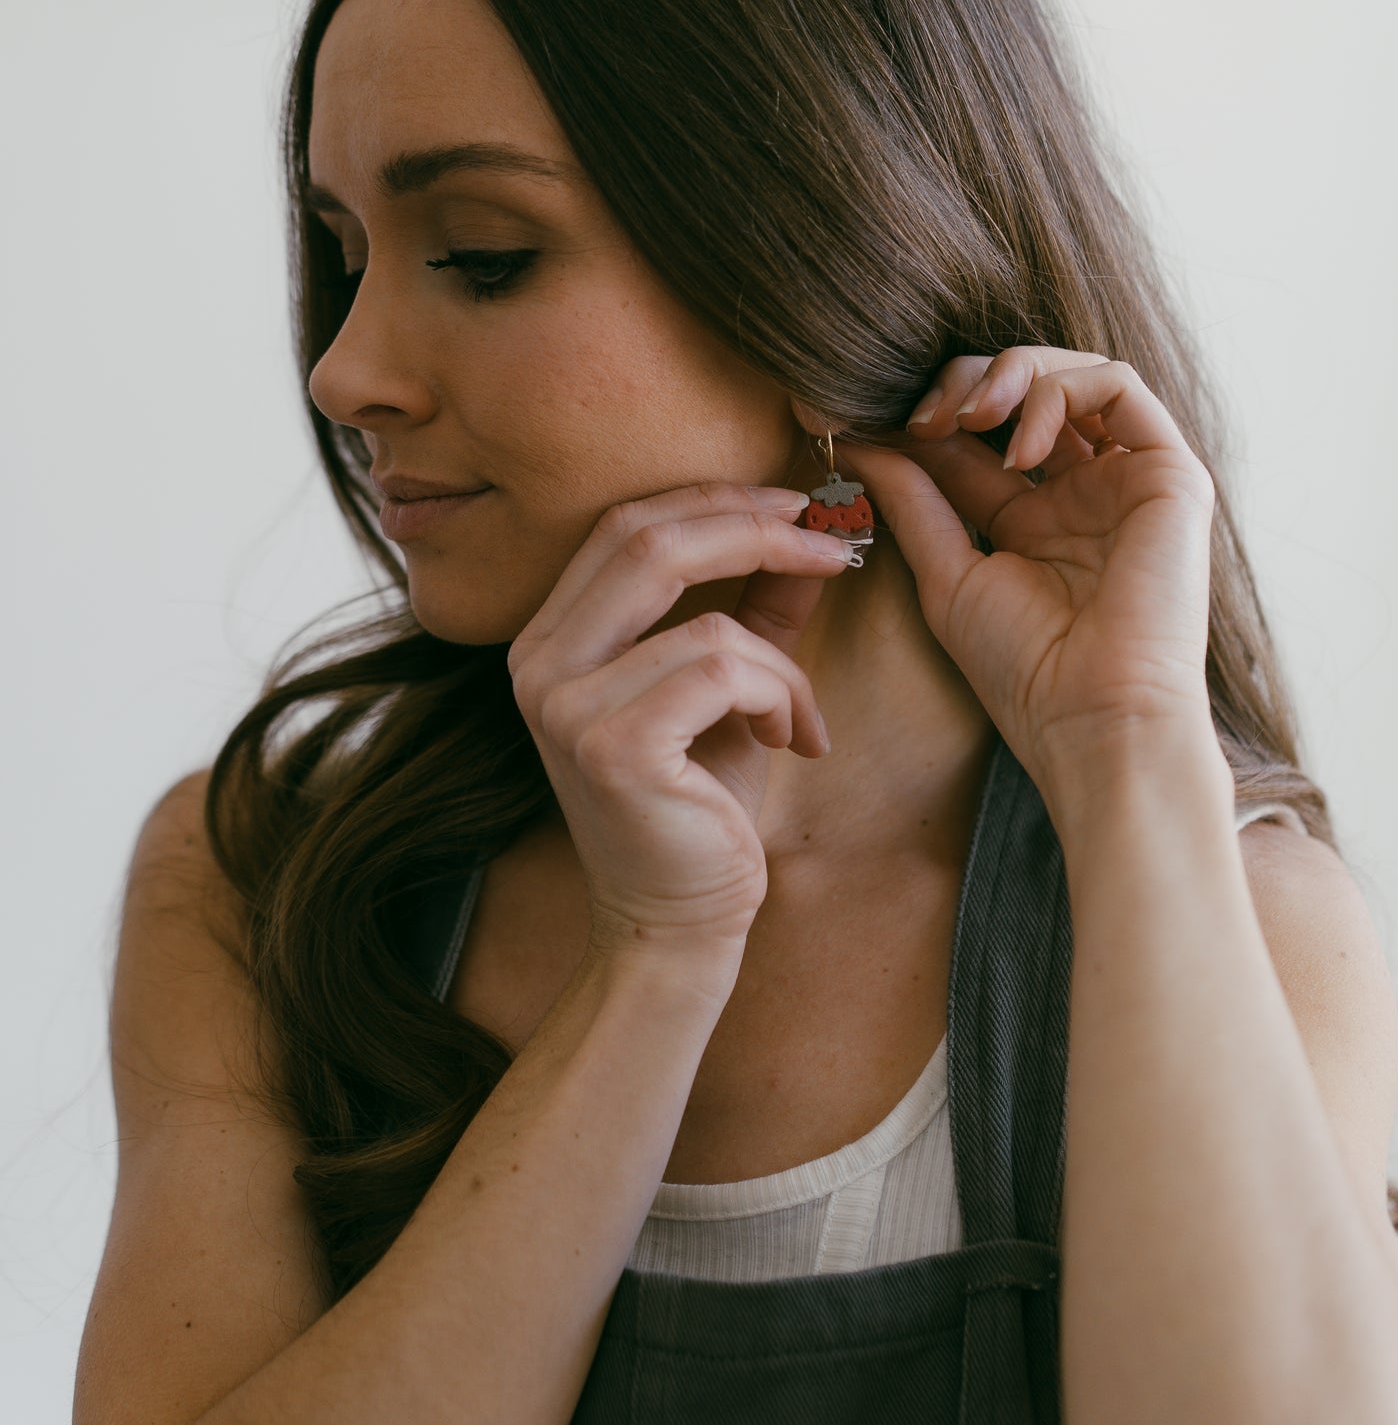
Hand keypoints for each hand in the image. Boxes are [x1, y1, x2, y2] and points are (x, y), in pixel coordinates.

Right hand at [507, 482, 855, 973]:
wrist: (675, 923)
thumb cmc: (698, 808)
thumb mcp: (728, 689)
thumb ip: (756, 607)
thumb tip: (811, 530)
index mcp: (549, 638)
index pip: (626, 527)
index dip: (716, 501)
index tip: (797, 505)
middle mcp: (538, 663)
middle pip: (649, 541)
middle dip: (756, 530)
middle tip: (832, 546)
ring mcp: (564, 705)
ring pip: (707, 623)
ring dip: (781, 665)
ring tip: (798, 716)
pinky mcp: (611, 746)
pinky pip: (721, 671)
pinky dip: (779, 697)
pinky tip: (790, 742)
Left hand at [836, 347, 1218, 800]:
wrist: (1093, 720)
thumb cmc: (1024, 670)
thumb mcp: (946, 572)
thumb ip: (911, 499)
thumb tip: (857, 439)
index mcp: (1035, 516)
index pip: (979, 433)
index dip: (930, 414)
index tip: (880, 424)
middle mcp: (1086, 490)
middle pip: (1028, 389)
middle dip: (967, 382)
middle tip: (926, 415)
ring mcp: (1129, 478)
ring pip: (1075, 373)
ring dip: (1011, 373)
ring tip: (968, 417)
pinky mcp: (1170, 473)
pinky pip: (1120, 384)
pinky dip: (1060, 391)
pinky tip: (1021, 447)